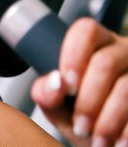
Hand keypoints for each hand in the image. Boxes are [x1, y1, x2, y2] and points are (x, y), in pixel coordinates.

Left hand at [31, 17, 127, 146]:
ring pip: (126, 87)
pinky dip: (127, 129)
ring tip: (98, 140)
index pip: (85, 31)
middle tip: (80, 125)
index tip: (67, 86)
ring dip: (109, 120)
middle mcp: (122, 52)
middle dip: (89, 100)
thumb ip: (47, 94)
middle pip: (105, 63)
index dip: (74, 56)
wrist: (109, 144)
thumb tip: (54, 82)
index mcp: (95, 46)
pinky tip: (119, 141)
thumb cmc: (84, 120)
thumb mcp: (60, 108)